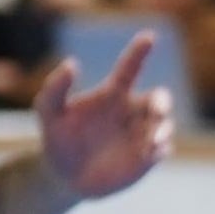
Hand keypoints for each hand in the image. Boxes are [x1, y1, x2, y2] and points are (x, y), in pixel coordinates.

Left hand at [33, 31, 174, 202]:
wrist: (64, 177)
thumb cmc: (58, 140)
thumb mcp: (49, 113)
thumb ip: (55, 88)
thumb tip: (72, 62)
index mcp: (114, 93)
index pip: (131, 67)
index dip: (139, 51)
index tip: (149, 36)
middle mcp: (133, 110)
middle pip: (160, 98)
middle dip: (163, 103)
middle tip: (157, 110)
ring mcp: (143, 133)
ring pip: (165, 124)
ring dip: (161, 130)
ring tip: (149, 143)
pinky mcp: (148, 157)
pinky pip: (163, 149)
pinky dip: (160, 149)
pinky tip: (147, 154)